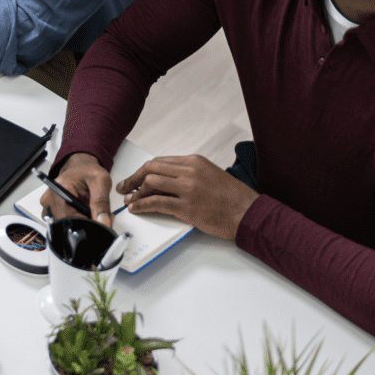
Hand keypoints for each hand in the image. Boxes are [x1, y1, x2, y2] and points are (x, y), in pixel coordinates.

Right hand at [40, 152, 115, 228]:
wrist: (80, 167)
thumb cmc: (88, 171)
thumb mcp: (101, 182)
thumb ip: (102, 203)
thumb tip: (103, 222)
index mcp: (60, 189)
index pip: (71, 218)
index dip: (88, 224)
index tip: (101, 222)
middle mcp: (49, 199)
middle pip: (67, 224)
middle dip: (87, 224)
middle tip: (99, 216)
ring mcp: (48, 206)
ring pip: (66, 226)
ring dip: (82, 224)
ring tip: (92, 212)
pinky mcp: (51, 210)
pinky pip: (64, 223)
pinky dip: (77, 222)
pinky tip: (84, 213)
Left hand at [117, 154, 258, 239]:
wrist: (248, 213)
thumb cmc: (233, 197)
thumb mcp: (211, 175)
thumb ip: (189, 174)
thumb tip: (167, 180)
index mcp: (195, 161)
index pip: (161, 161)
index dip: (144, 170)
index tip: (136, 177)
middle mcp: (189, 172)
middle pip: (151, 168)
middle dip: (134, 177)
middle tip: (125, 187)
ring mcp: (188, 189)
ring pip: (151, 183)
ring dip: (136, 192)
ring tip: (129, 200)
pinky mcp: (187, 207)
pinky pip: (156, 203)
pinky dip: (142, 205)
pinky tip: (137, 209)